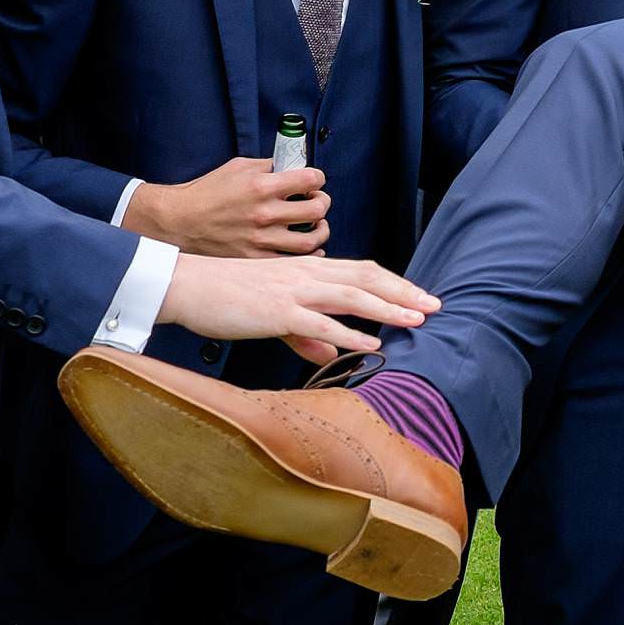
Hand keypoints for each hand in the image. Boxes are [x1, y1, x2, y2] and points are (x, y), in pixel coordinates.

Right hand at [123, 156, 330, 255]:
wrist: (178, 221)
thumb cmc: (207, 192)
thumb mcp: (237, 168)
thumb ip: (267, 166)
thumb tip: (291, 167)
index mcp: (261, 186)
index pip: (310, 179)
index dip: (318, 178)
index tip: (314, 181)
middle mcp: (264, 213)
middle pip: (317, 209)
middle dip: (323, 202)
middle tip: (317, 202)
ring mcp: (261, 239)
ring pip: (311, 240)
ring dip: (321, 230)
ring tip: (317, 225)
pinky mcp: (254, 258)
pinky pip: (293, 261)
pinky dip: (308, 255)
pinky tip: (307, 248)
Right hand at [158, 253, 440, 358]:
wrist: (187, 285)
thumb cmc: (227, 296)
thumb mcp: (272, 312)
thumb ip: (304, 334)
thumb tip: (330, 354)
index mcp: (307, 271)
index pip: (362, 271)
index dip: (394, 283)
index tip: (420, 297)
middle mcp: (306, 275)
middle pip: (367, 278)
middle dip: (404, 292)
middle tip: (435, 305)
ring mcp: (293, 292)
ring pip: (351, 296)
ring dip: (388, 308)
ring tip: (416, 319)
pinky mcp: (277, 312)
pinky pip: (319, 323)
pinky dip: (349, 334)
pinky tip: (371, 344)